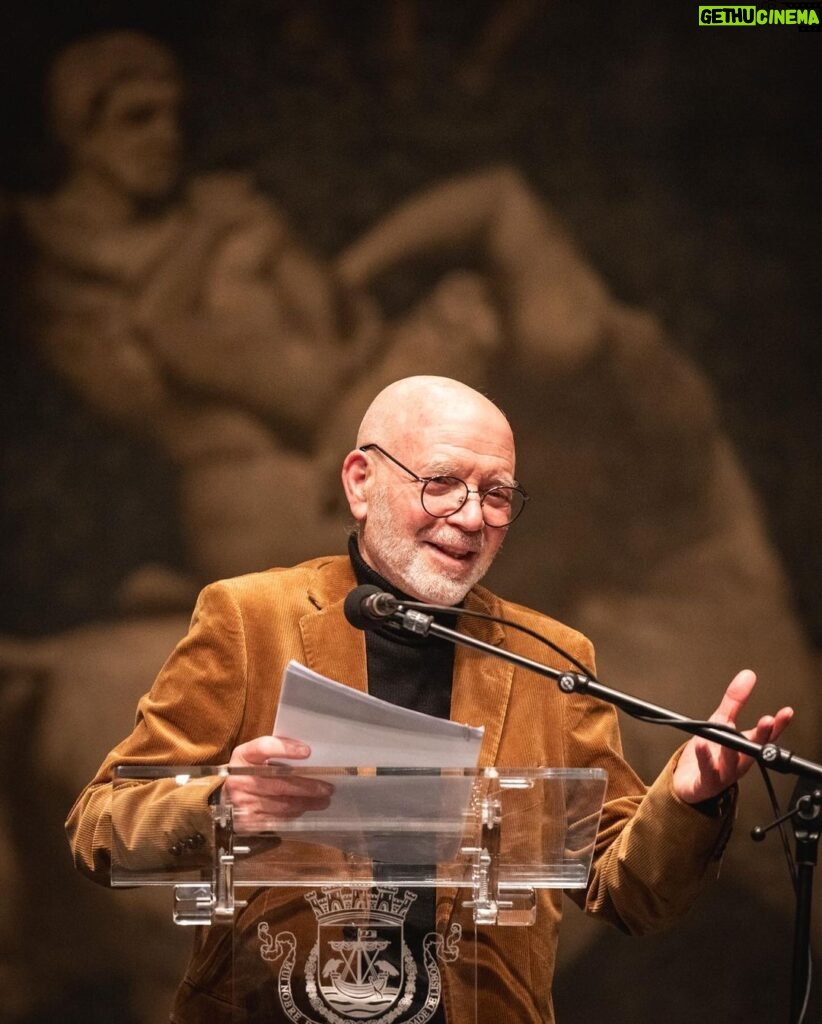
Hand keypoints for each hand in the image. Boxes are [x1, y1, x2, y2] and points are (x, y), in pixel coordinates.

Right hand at [221, 735, 333, 833]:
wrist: (222, 798)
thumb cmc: (246, 772)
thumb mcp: (254, 756)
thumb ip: (275, 750)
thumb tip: (306, 752)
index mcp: (243, 756)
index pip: (264, 748)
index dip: (286, 749)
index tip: (307, 752)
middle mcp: (240, 779)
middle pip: (279, 782)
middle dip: (308, 786)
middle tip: (327, 788)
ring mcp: (243, 802)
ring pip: (282, 803)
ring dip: (306, 802)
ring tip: (323, 800)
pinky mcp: (247, 820)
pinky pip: (277, 818)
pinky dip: (294, 814)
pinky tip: (304, 809)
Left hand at [672, 669, 793, 804]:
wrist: (689, 782)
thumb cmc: (709, 754)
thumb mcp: (720, 722)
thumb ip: (734, 701)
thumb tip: (747, 676)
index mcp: (743, 748)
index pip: (765, 736)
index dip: (777, 725)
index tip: (785, 713)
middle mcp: (738, 762)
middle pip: (752, 750)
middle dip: (761, 736)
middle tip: (767, 721)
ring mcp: (723, 774)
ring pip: (731, 763)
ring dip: (732, 748)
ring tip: (730, 730)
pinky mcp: (706, 782)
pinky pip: (707, 772)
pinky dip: (704, 759)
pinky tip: (701, 745)